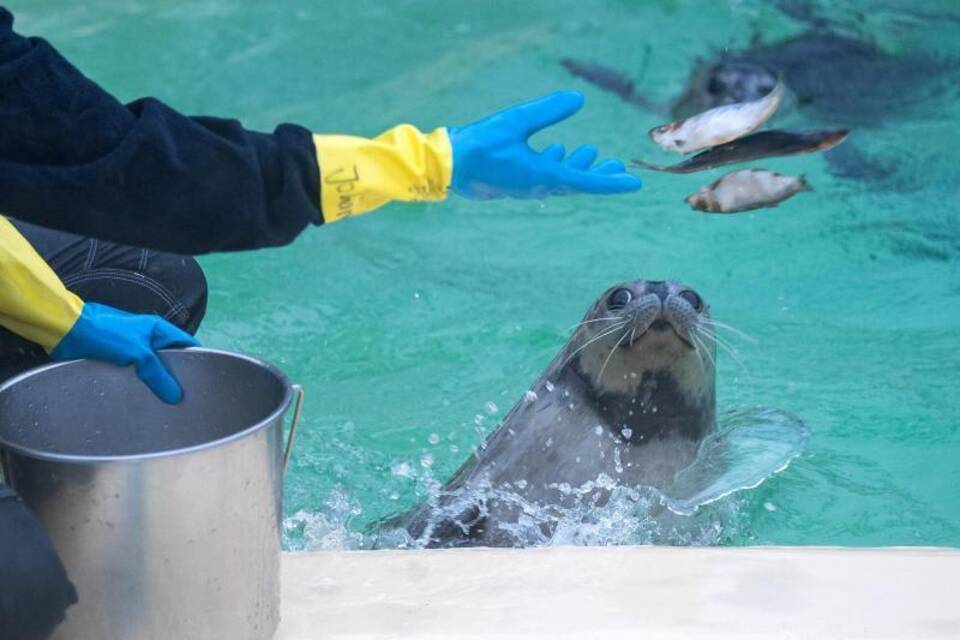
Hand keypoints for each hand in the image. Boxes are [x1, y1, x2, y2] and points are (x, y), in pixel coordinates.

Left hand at [50, 302, 197, 403]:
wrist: (67, 331)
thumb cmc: (106, 334)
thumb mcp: (138, 353)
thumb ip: (157, 374)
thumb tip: (176, 396)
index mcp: (158, 329)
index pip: (187, 344)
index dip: (197, 360)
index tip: (204, 380)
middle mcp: (148, 338)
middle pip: (170, 359)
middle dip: (176, 377)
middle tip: (184, 399)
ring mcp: (131, 349)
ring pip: (151, 369)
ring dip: (155, 383)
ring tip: (164, 405)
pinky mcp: (115, 360)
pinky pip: (133, 375)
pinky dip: (137, 385)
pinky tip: (140, 400)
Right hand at [447, 91, 641, 199]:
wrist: (447, 167)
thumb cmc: (480, 145)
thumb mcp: (515, 122)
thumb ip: (547, 111)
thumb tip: (578, 99)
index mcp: (542, 176)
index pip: (586, 182)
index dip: (611, 182)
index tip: (634, 184)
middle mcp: (537, 186)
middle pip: (576, 182)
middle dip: (598, 173)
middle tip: (618, 165)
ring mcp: (524, 186)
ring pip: (559, 179)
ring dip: (576, 166)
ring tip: (591, 152)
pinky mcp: (513, 182)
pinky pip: (542, 176)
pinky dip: (555, 164)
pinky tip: (557, 151)